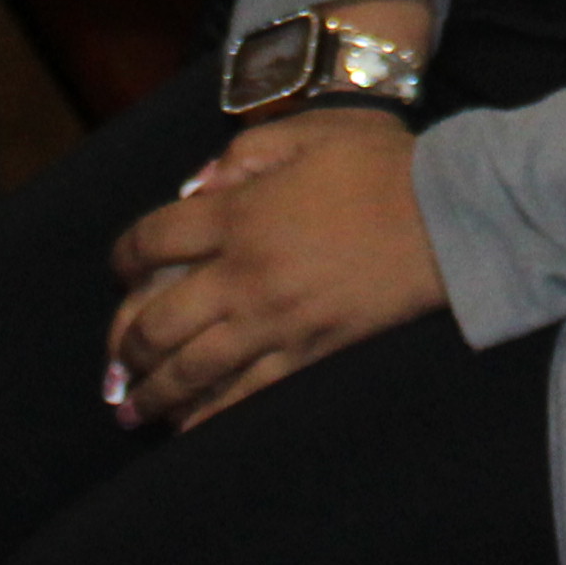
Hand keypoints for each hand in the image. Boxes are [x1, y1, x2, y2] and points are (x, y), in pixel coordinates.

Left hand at [107, 101, 445, 428]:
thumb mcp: (307, 134)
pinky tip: (188, 430)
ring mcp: (275, 321)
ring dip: (153, 393)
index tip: (122, 269)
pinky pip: (247, 397)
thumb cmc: (381, 167)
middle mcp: (245, 274)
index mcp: (239, 214)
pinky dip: (210, 417)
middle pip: (159, 320)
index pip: (153, 240)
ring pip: (193, 369)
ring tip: (132, 410)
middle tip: (115, 361)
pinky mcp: (310, 355)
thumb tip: (197, 187)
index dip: (126, 256)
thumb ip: (243, 153)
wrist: (449, 217)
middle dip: (127, 346)